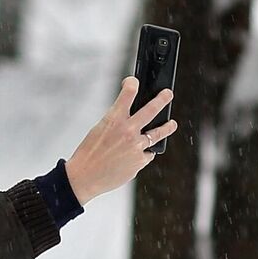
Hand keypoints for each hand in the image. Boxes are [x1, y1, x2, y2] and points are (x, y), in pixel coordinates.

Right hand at [63, 78, 176, 203]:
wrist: (85, 177)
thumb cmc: (89, 154)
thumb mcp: (99, 130)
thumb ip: (116, 123)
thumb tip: (134, 120)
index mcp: (113, 120)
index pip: (128, 93)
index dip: (132, 83)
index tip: (133, 81)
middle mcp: (128, 131)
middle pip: (152, 109)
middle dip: (162, 99)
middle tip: (168, 94)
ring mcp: (136, 146)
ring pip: (158, 133)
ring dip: (167, 127)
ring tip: (172, 124)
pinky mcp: (140, 161)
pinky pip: (147, 153)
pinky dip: (144, 152)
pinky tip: (138, 153)